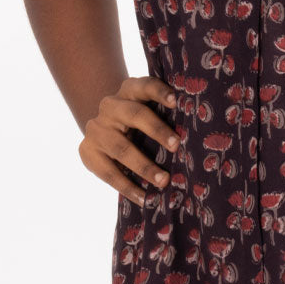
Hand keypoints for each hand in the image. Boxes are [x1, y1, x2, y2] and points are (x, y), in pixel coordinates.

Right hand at [78, 75, 178, 204]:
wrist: (104, 130)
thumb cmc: (140, 122)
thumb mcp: (148, 110)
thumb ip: (165, 113)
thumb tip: (197, 134)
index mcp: (129, 90)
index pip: (145, 85)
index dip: (160, 92)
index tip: (176, 101)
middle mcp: (111, 106)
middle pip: (135, 115)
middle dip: (158, 131)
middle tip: (177, 145)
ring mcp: (96, 128)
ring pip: (121, 148)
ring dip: (144, 167)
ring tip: (164, 181)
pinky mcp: (86, 151)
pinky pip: (107, 172)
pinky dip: (127, 187)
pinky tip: (143, 197)